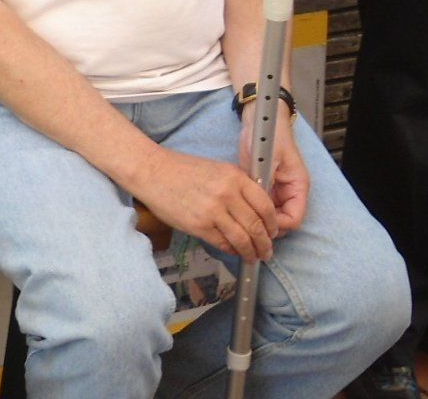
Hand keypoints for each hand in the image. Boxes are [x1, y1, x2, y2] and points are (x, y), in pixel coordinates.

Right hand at [129, 148, 277, 261]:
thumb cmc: (183, 169)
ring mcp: (213, 211)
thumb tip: (255, 210)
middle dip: (265, 243)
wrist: (153, 172)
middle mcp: (227, 194)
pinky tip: (234, 252)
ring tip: (254, 257)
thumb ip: (238, 186)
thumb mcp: (218, 169)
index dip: (273, 223)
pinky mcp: (199, 226)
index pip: (265, 206)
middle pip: (257, 226)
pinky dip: (232, 250)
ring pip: (243, 239)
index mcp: (235, 177)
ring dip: (252, 252)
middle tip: (267, 251)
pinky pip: (223, 243)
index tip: (273, 232)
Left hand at [236, 104, 309, 234]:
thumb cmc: (269, 136)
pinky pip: (260, 207)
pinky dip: (252, 210)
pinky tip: (239, 208)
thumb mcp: (269, 158)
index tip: (258, 222)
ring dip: (258, 220)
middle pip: (282, 222)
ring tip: (241, 217)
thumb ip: (267, 181)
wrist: (260, 121)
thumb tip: (260, 205)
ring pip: (270, 217)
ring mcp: (277, 192)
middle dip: (267, 226)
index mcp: (298, 187)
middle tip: (246, 223)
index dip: (278, 225)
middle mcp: (289, 193)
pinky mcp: (264, 189)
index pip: (294, 219)